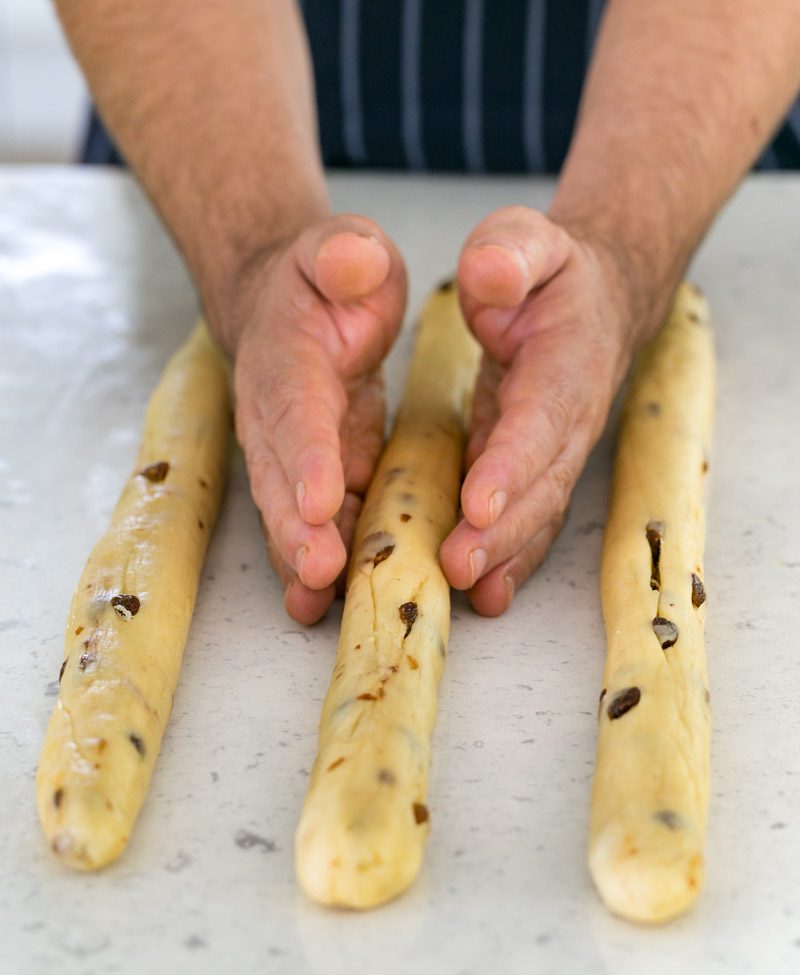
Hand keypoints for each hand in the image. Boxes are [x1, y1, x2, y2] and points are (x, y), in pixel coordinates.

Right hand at [225, 215, 406, 623]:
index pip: (296, 406)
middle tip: (318, 571)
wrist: (290, 307)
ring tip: (315, 602)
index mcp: (289, 357)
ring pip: (287, 510)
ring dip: (301, 557)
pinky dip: (314, 561)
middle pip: (280, 474)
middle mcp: (277, 414)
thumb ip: (346, 253)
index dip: (306, 454)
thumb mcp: (346, 249)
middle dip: (296, 527)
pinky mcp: (315, 474)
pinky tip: (321, 601)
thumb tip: (353, 259)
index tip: (318, 499)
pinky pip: (311, 521)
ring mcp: (291, 452)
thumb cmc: (329, 278)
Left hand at [439, 206, 641, 615]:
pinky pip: (529, 518)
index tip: (479, 501)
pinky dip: (511, 556)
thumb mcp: (525, 238)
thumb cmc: (551, 271)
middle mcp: (568, 416)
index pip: (540, 417)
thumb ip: (509, 251)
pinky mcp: (535, 466)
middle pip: (541, 483)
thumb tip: (488, 275)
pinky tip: (486, 592)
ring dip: (505, 554)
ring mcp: (555, 448)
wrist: (595, 300)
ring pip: (538, 512)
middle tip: (457, 565)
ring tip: (468, 590)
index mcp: (564, 361)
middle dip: (502, 530)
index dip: (512, 461)